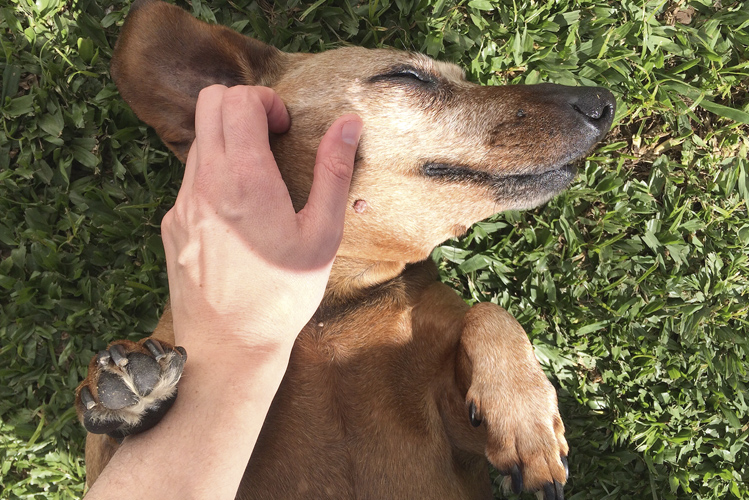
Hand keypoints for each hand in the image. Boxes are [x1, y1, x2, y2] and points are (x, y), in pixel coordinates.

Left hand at [161, 84, 361, 354]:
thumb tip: (349, 123)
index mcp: (245, 181)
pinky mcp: (171, 224)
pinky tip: (238, 212)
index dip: (266, 100)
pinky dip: (215, 174)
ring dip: (229, 141)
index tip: (285, 127)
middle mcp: (205, 184)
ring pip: (198, 141)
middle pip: (208, 104)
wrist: (230, 348)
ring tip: (259, 179)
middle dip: (243, 106)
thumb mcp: (322, 236)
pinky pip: (190, 178)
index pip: (237, 100)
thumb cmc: (283, 295)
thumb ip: (334, 173)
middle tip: (271, 137)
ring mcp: (181, 204)